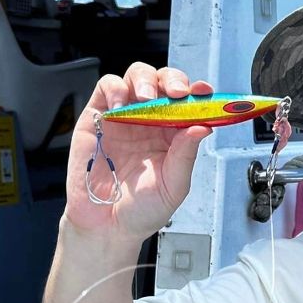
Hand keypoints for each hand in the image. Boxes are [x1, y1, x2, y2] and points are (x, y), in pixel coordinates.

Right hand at [64, 62, 213, 241]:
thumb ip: (185, 155)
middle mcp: (150, 121)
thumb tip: (203, 127)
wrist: (106, 226)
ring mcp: (124, 116)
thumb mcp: (173, 186)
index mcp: (173, 135)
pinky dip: (115, 88)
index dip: (198, 93)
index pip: (188, 103)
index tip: (205, 93)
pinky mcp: (97, 116)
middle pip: (165, 82)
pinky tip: (121, 105)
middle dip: (174, 80)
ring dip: (146, 80)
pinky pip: (107, 87)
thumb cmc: (141, 210)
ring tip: (147, 97)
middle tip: (177, 93)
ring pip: (137, 77)